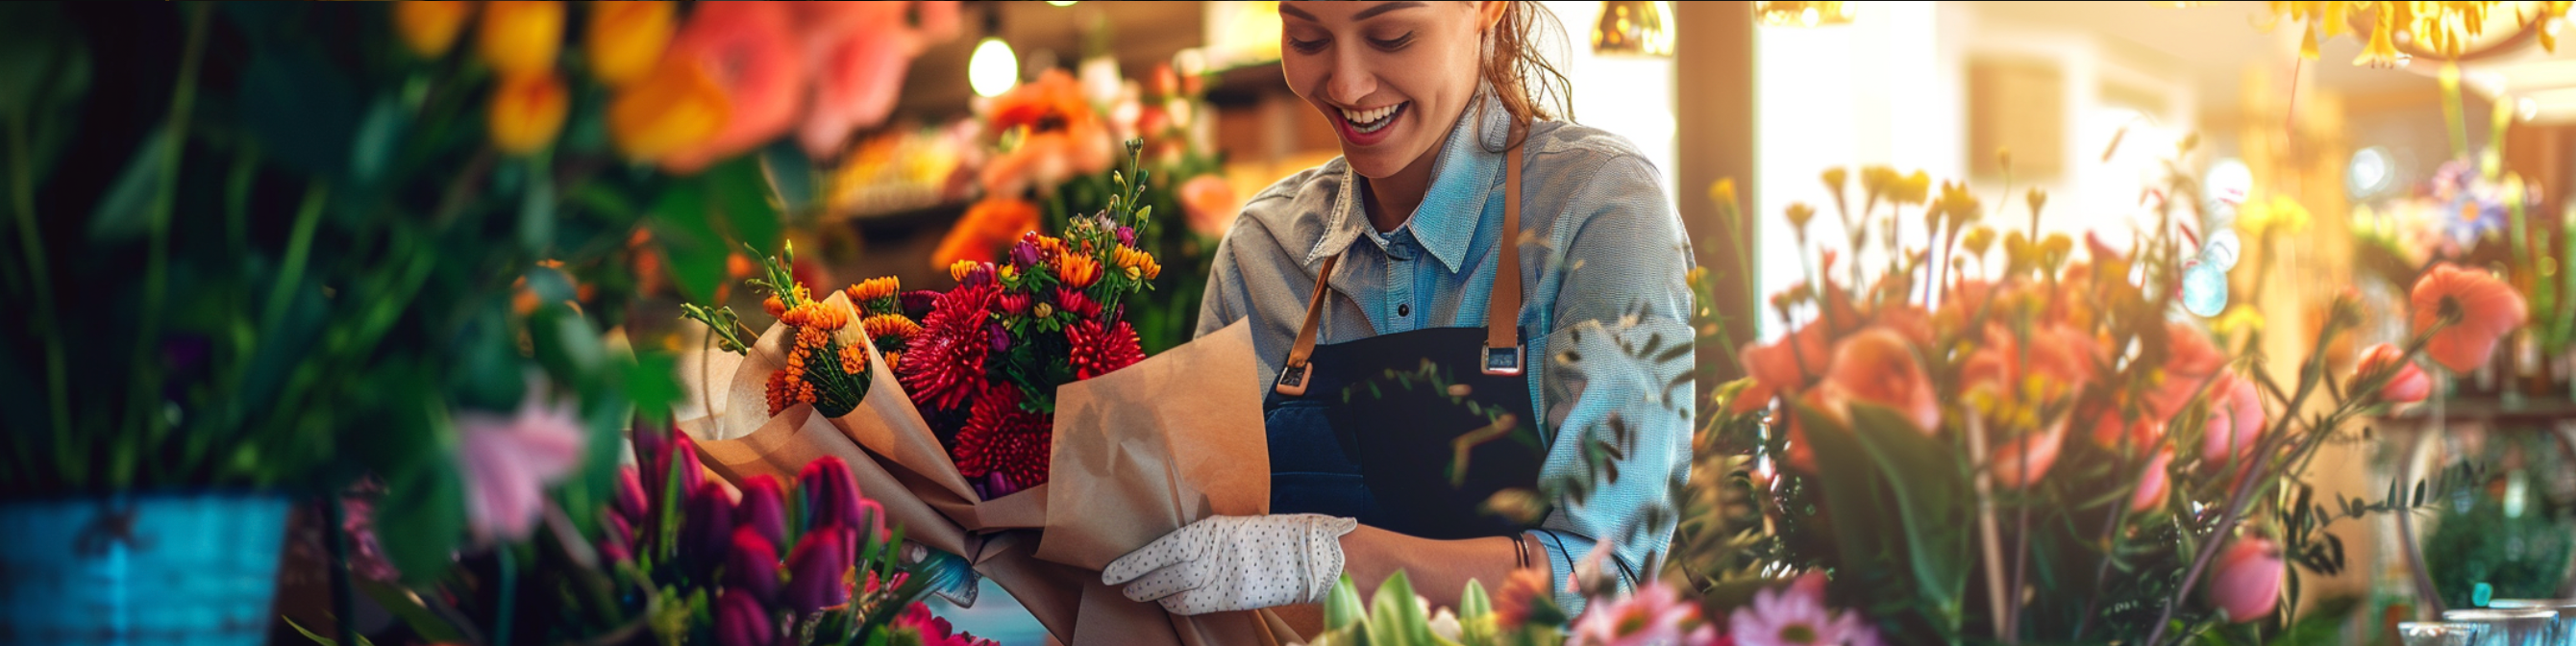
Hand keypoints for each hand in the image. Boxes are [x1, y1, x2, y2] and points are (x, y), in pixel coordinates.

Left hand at [1101, 514, 1358, 614]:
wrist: (1305, 554)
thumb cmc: (1266, 536)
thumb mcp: (1228, 527)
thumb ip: (1200, 539)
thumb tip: (1168, 550)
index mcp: (1208, 530)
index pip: (1160, 549)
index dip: (1132, 563)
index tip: (1109, 572)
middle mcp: (1211, 554)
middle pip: (1161, 574)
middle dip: (1136, 581)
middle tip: (1118, 585)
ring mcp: (1221, 578)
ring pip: (1174, 593)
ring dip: (1153, 594)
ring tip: (1137, 594)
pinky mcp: (1230, 598)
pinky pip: (1193, 605)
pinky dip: (1176, 604)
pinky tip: (1168, 601)